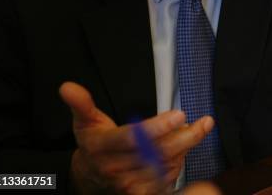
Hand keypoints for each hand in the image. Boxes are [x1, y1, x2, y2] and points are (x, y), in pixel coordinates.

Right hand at [60, 82, 213, 193]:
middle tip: (204, 123)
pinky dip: (181, 163)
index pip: (132, 137)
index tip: (179, 114)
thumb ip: (81, 104)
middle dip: (184, 137)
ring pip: (167, 165)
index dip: (156, 127)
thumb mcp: (85, 121)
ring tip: (200, 128)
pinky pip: (168, 179)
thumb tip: (67, 87)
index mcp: (103, 146)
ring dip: (186, 148)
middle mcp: (116, 167)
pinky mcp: (142, 193)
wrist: (90, 177)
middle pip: (157, 153)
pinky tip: (187, 147)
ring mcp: (130, 183)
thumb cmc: (94, 143)